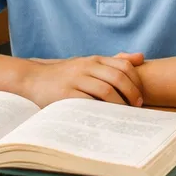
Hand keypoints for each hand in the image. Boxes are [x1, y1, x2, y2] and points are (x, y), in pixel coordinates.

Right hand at [23, 53, 144, 106]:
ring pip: (105, 90)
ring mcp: (75, 80)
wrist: (33, 79)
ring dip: (119, 104)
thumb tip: (141, 57)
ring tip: (124, 114)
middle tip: (137, 106)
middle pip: (117, 77)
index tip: (141, 95)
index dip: (136, 81)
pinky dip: (100, 110)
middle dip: (131, 93)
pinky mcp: (66, 94)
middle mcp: (86, 67)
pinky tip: (106, 118)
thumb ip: (114, 61)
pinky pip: (88, 103)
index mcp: (94, 59)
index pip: (123, 66)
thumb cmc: (66, 74)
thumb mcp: (89, 63)